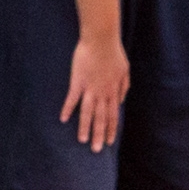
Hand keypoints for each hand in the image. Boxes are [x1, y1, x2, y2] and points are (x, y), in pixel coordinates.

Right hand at [60, 31, 128, 152]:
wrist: (102, 39)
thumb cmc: (114, 53)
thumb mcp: (125, 70)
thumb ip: (123, 87)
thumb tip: (120, 102)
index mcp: (114, 91)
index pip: (113, 115)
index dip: (111, 129)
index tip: (109, 142)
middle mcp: (103, 93)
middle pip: (101, 118)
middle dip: (99, 135)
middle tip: (96, 150)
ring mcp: (90, 88)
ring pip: (88, 112)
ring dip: (85, 127)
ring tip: (82, 141)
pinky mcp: (78, 81)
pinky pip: (73, 98)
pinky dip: (68, 109)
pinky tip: (63, 119)